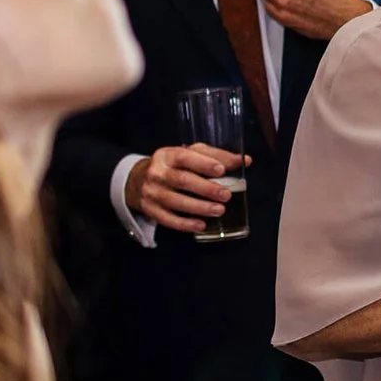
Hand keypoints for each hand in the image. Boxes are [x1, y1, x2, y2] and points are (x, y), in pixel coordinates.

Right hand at [127, 144, 245, 234]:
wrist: (135, 180)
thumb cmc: (172, 166)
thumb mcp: (189, 155)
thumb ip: (216, 156)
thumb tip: (244, 161)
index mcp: (167, 155)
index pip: (185, 157)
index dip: (203, 163)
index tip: (221, 170)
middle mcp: (156, 172)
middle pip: (181, 180)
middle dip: (206, 188)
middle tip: (226, 195)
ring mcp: (151, 192)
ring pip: (175, 201)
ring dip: (199, 208)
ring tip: (219, 210)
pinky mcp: (149, 210)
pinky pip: (167, 219)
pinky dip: (185, 224)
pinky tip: (201, 226)